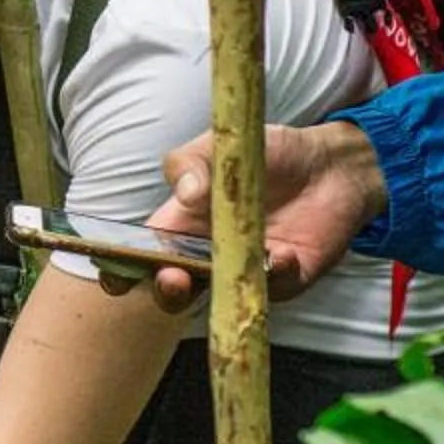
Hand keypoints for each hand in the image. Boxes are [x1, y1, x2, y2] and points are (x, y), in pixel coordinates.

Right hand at [99, 121, 389, 312]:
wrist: (329, 165)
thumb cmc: (266, 154)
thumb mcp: (220, 144)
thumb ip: (192, 162)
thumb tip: (185, 193)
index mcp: (181, 223)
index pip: (143, 254)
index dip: (123, 270)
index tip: (114, 276)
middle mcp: (209, 254)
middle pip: (176, 289)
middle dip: (167, 291)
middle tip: (171, 277)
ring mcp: (245, 271)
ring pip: (220, 299)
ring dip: (216, 292)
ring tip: (215, 272)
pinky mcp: (285, 280)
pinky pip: (273, 289)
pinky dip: (274, 276)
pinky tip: (281, 254)